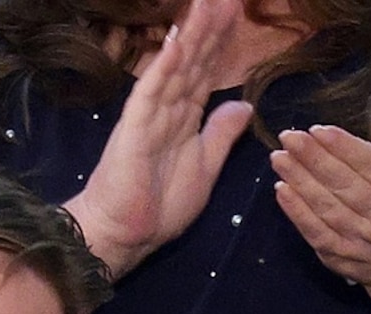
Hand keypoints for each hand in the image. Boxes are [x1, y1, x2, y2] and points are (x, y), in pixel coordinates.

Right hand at [64, 0, 252, 277]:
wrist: (126, 233)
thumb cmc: (160, 205)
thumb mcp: (206, 166)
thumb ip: (222, 134)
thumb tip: (244, 104)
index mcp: (185, 116)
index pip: (207, 71)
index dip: (222, 42)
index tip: (238, 13)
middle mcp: (168, 107)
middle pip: (194, 59)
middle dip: (211, 27)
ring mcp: (150, 113)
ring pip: (176, 66)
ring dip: (192, 34)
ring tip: (208, 3)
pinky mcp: (135, 126)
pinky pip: (151, 90)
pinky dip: (164, 65)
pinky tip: (176, 40)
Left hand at [271, 87, 370, 294]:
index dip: (345, 149)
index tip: (318, 129)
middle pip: (346, 186)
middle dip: (314, 160)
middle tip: (289, 136)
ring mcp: (364, 242)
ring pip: (328, 209)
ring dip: (300, 182)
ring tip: (280, 157)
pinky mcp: (344, 259)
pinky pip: (317, 235)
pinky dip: (298, 214)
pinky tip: (281, 190)